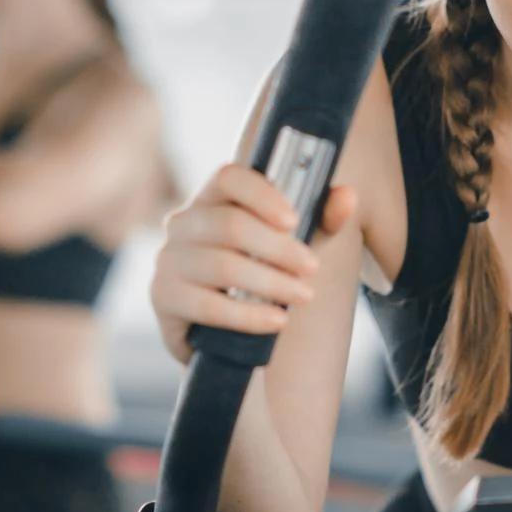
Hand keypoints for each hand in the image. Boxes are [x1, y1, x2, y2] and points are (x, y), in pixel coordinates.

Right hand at [149, 163, 358, 363]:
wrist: (223, 335)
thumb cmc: (260, 276)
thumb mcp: (294, 246)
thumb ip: (321, 219)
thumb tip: (347, 197)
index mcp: (211, 199)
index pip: (228, 177)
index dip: (261, 194)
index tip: (293, 219)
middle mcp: (182, 223)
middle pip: (230, 225)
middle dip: (279, 249)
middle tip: (312, 269)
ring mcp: (168, 260)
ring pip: (221, 266)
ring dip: (270, 283)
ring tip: (303, 297)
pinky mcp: (163, 298)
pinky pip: (207, 305)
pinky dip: (248, 314)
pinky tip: (276, 321)